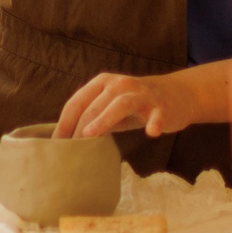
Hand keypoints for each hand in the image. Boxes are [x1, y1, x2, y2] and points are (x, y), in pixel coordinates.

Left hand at [57, 68, 209, 138]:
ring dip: (103, 119)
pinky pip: (157, 114)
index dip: (64, 122)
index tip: (56, 143)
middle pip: (94, 105)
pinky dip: (154, 122)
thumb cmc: (136, 105)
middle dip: (79, 127)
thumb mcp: (110, 108)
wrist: (176, 94)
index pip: (77, 102)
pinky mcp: (161, 106)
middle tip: (69, 149)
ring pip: (120, 104)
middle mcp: (119, 84)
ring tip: (90, 135)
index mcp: (103, 83)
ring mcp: (141, 94)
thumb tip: (68, 141)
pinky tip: (151, 132)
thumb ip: (92, 119)